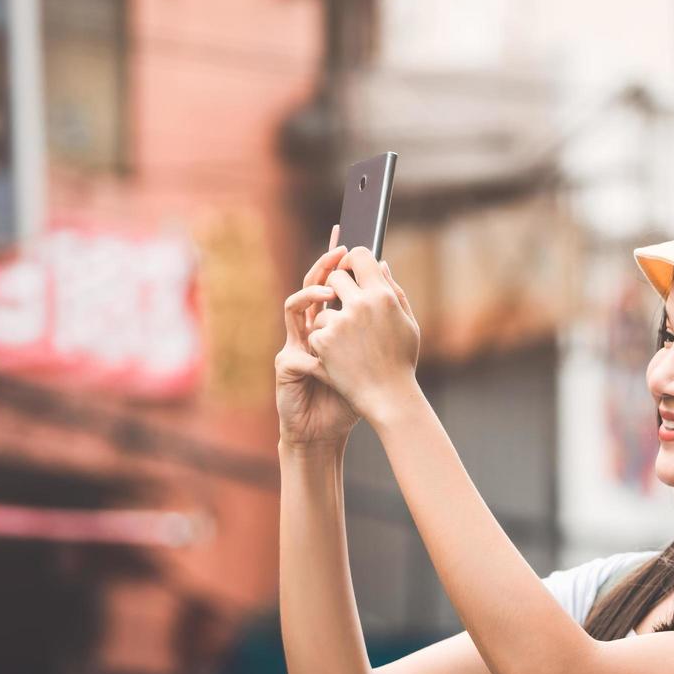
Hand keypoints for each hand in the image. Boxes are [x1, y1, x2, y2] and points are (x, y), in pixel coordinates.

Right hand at [275, 225, 359, 449]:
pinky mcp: (286, 364)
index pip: (331, 285)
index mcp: (329, 325)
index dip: (337, 264)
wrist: (326, 431)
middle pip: (311, 287)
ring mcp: (295, 344)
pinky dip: (312, 342)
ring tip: (332, 291)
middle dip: (324, 266)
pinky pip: (296, 346)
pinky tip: (326, 340)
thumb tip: (386, 277)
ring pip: (296, 307)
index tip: (350, 242)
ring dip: (311, 293)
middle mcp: (309, 329)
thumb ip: (377, 320)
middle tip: (341, 251)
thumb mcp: (369, 356)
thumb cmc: (349, 395)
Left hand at [308, 246, 420, 416]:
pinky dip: (324, 344)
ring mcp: (340, 323)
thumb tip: (380, 264)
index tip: (350, 267)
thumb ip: (394, 290)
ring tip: (351, 345)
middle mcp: (361, 305)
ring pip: (324, 307)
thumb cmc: (401, 361)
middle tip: (345, 307)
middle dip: (337, 290)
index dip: (353, 259)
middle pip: (336, 277)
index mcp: (384, 296)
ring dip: (331, 322)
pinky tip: (341, 359)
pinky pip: (316, 331)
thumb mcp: (408, 323)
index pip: (360, 256)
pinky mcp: (323, 341)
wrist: (389, 398)